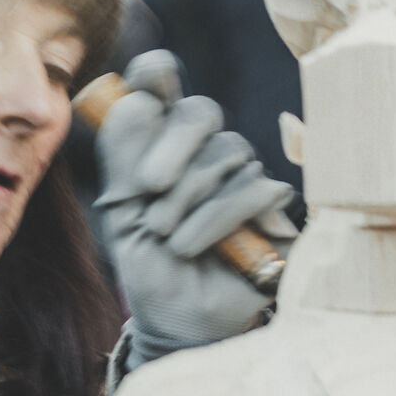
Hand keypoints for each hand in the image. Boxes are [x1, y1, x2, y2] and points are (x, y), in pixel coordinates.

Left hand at [95, 51, 295, 361]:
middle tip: (148, 188)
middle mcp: (207, 149)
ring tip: (166, 236)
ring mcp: (242, 173)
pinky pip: (253, 188)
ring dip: (188, 198)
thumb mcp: (124, 216)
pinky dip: (215, 219)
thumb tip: (138, 102)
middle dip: (171, 146)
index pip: (162, 88)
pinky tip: (191, 246)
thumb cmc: (151, 266)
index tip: (150, 80)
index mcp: (164, 142)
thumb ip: (125, 161)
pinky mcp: (272, 205)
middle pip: (199, 112)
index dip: (157, 75)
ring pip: (226, 154)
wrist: (178, 320)